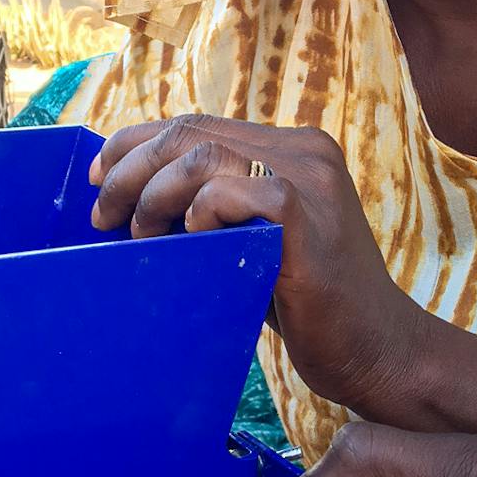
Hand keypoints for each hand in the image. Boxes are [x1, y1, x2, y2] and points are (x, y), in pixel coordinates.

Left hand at [89, 114, 421, 410]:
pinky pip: (231, 192)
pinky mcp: (306, 215)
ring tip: (142, 237)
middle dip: (131, 171)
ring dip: (155, 195)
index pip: (195, 124)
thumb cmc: (309, 309)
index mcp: (292, 149)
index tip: (100, 183)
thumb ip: (215, 210)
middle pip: (190, 131)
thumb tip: (131, 197)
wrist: (375, 352)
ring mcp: (310, 178)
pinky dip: (198, 214)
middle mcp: (303, 150)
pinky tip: (192, 244)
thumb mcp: (254, 243)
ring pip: (203, 155)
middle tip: (106, 219)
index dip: (135, 145)